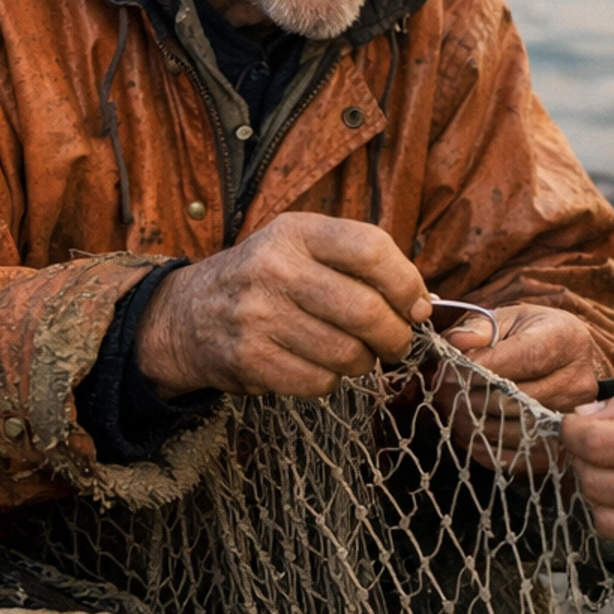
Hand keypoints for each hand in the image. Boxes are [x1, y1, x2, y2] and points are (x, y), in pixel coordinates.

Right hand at [135, 214, 432, 397]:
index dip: (407, 283)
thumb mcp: (303, 247)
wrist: (189, 313)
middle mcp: (274, 268)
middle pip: (365, 310)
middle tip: (396, 343)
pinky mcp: (248, 358)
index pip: (371, 249)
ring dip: (364, 362)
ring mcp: (257, 315)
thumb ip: (361, 264)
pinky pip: (318, 382)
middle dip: (396, 336)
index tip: (417, 307)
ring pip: (347, 353)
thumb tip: (425, 304)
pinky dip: (330, 382)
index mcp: (296, 231)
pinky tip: (319, 367)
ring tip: (355, 355)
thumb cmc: (267, 279)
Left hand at [434, 303, 601, 469]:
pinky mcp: (559, 449)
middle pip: (519, 398)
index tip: (449, 367)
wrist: (558, 360)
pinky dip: (484, 445)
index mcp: (568, 340)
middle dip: (471, 395)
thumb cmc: (527, 335)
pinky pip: (516, 456)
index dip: (484, 366)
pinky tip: (468, 428)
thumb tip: (455, 342)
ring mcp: (571, 418)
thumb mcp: (506, 318)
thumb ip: (478, 328)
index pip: (527, 358)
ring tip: (451, 408)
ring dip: (473, 422)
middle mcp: (578, 381)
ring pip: (514, 429)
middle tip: (440, 390)